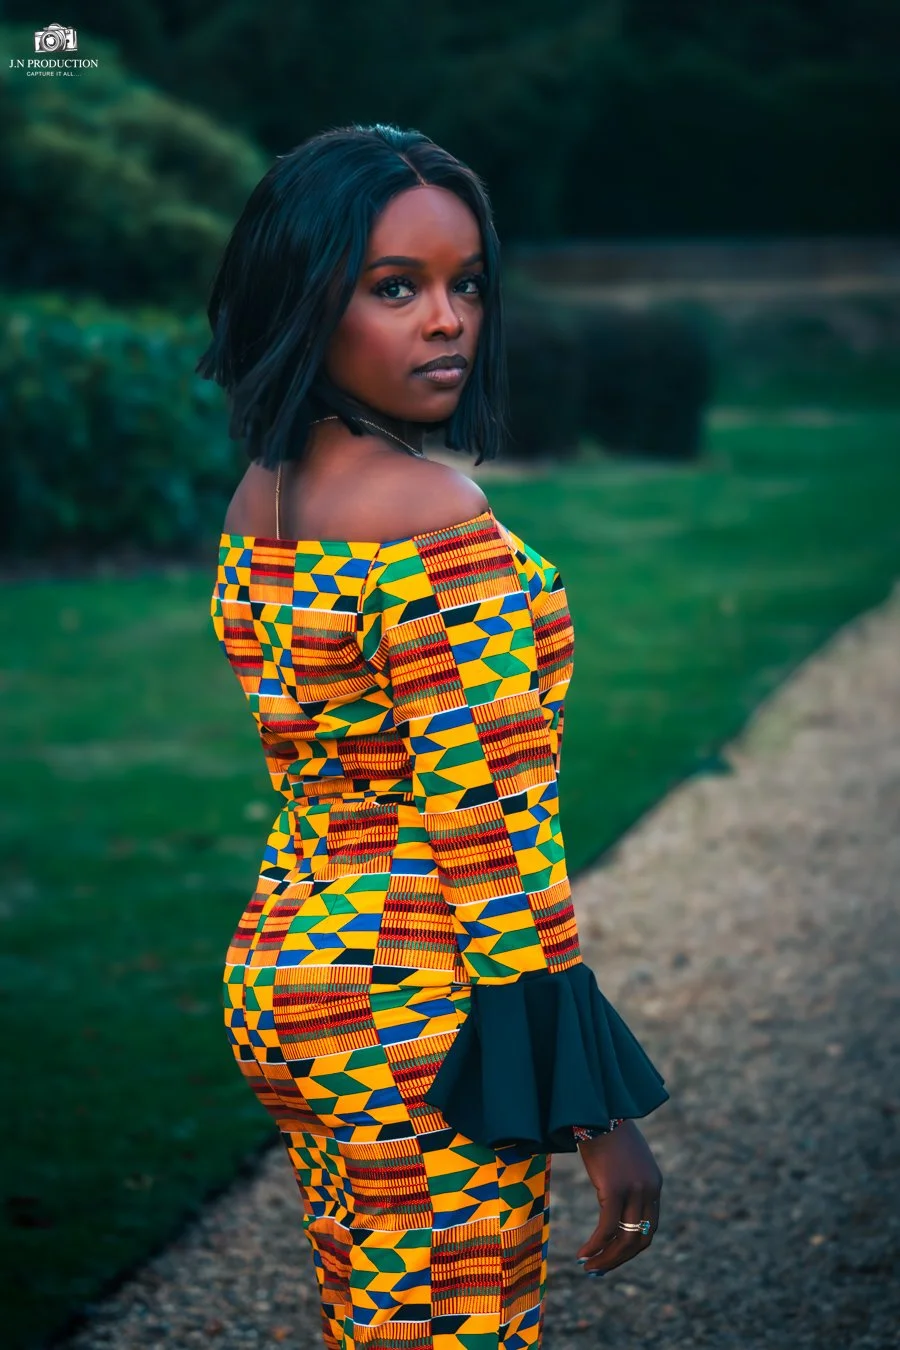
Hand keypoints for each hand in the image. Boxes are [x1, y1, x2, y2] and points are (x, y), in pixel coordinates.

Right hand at [575, 1120, 661, 1275]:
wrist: (597, 1108)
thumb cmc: (605, 1131)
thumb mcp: (624, 1160)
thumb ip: (627, 1181)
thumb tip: (614, 1200)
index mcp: (654, 1184)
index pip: (649, 1228)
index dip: (631, 1248)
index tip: (613, 1257)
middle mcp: (649, 1189)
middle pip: (640, 1239)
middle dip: (619, 1259)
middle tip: (599, 1270)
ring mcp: (634, 1190)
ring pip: (625, 1239)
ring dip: (606, 1258)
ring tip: (588, 1267)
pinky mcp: (615, 1189)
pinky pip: (607, 1228)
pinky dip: (595, 1245)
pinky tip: (582, 1253)